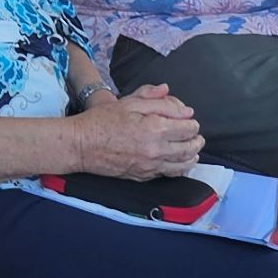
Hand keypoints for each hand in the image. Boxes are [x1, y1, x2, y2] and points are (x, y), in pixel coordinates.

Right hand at [67, 83, 203, 179]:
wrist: (81, 145)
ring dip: (191, 156)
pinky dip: (178, 168)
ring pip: (183, 165)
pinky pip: (169, 174)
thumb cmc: (102, 120)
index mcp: (155, 128)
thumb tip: (184, 109)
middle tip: (195, 135)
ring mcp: (150, 166)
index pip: (189, 127)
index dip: (192, 122)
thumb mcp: (129, 102)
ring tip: (192, 150)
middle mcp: (157, 150)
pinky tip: (177, 162)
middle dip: (196, 140)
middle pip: (190, 148)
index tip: (188, 119)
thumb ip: (158, 101)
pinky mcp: (143, 176)